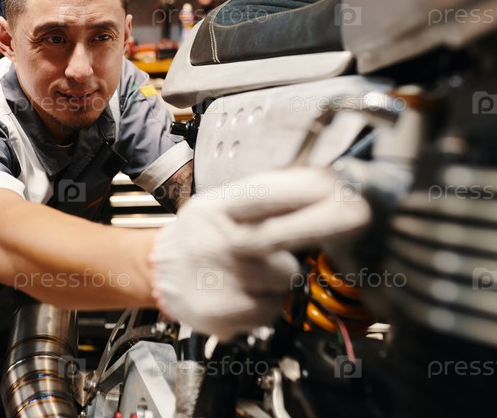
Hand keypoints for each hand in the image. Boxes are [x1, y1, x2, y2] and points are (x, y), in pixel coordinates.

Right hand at [149, 167, 371, 340]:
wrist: (157, 271)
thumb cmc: (199, 234)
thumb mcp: (219, 204)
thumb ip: (262, 198)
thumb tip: (321, 183)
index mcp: (215, 208)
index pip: (263, 193)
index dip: (304, 190)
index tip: (339, 188)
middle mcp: (212, 241)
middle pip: (278, 240)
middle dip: (308, 234)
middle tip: (323, 229)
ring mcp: (215, 280)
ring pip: (285, 278)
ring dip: (283, 276)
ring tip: (256, 271)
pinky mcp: (220, 313)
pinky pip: (271, 308)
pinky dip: (268, 303)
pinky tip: (247, 291)